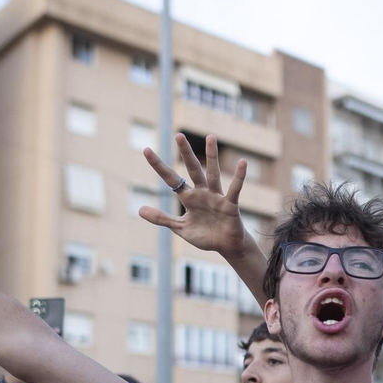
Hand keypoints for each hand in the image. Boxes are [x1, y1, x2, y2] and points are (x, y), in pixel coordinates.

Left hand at [140, 134, 252, 259]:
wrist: (226, 246)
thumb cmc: (205, 236)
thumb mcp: (181, 227)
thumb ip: (162, 218)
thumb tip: (140, 209)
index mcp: (189, 198)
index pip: (171, 179)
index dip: (159, 166)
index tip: (146, 150)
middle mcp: (202, 192)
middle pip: (192, 169)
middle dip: (186, 153)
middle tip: (179, 135)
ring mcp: (216, 196)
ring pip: (213, 173)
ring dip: (212, 156)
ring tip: (210, 137)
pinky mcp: (230, 204)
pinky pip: (234, 189)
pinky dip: (239, 177)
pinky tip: (242, 163)